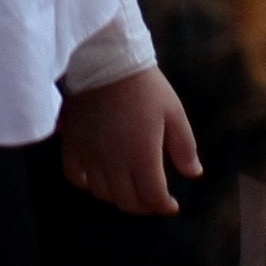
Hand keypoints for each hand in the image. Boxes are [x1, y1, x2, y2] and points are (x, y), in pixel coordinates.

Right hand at [58, 66, 198, 217]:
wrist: (106, 59)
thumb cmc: (145, 86)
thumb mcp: (174, 113)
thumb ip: (185, 148)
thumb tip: (194, 174)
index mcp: (142, 157)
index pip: (153, 198)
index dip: (164, 206)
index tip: (171, 204)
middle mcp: (114, 163)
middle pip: (127, 202)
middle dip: (143, 205)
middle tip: (151, 197)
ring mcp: (90, 155)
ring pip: (102, 193)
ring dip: (117, 196)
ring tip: (128, 186)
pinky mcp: (72, 144)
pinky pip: (74, 176)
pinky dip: (86, 183)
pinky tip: (97, 176)